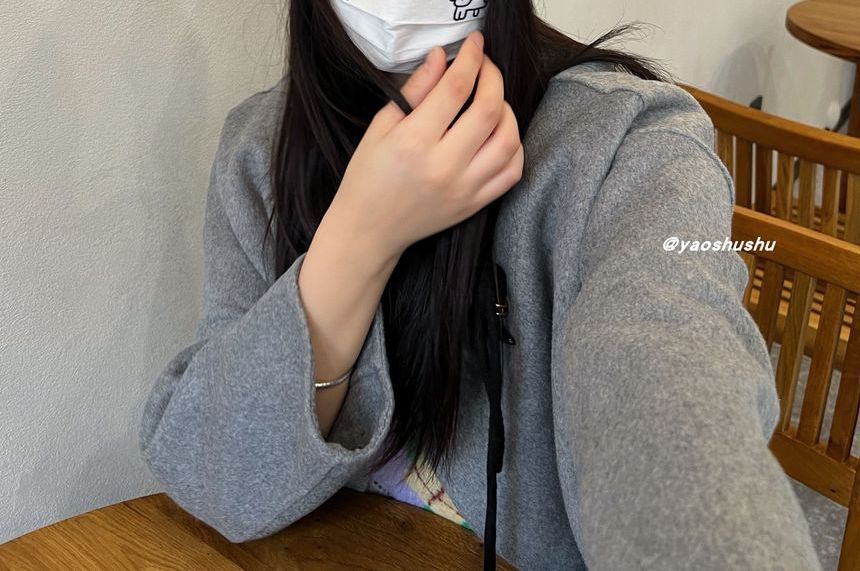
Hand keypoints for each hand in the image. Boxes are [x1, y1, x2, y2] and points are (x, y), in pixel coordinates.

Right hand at [326, 30, 523, 261]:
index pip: (455, 89)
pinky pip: (512, 172)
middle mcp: (443, 167)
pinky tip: (500, 134)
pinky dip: (515, 147)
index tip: (473, 44)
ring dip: (507, 112)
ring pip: (508, 140)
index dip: (470, 59)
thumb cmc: (369, 177)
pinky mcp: (474, 205)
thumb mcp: (381, 127)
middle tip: (486, 67)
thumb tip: (442, 57)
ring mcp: (464, 189)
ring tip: (492, 102)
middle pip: (489, 110)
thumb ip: (415, 90)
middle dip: (493, 78)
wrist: (369, 229)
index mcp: (414, 143)